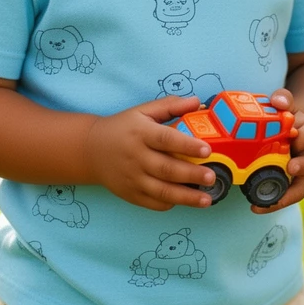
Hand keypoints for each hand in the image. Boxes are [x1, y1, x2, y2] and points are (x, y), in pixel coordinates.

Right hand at [83, 96, 217, 210]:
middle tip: (212, 176)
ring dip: (186, 197)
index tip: (207, 150)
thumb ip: (170, 106)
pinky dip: (170, 203)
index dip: (187, 145)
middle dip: (191, 175)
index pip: (166, 139)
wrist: (91, 149)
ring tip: (207, 199)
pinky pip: (153, 203)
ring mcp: (132, 178)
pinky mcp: (130, 194)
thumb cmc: (123, 128)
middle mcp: (136, 157)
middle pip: (166, 169)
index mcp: (140, 133)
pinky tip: (185, 201)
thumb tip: (197, 101)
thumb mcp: (143, 111)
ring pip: (161, 191)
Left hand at [251, 88, 303, 213]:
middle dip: (303, 167)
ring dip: (288, 195)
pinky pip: (286, 197)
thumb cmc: (283, 118)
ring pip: (302, 187)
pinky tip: (256, 207)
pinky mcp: (289, 185)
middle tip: (291, 167)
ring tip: (270, 201)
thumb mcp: (284, 105)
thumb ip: (283, 99)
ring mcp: (301, 173)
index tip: (293, 136)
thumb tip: (279, 101)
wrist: (285, 133)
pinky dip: (274, 203)